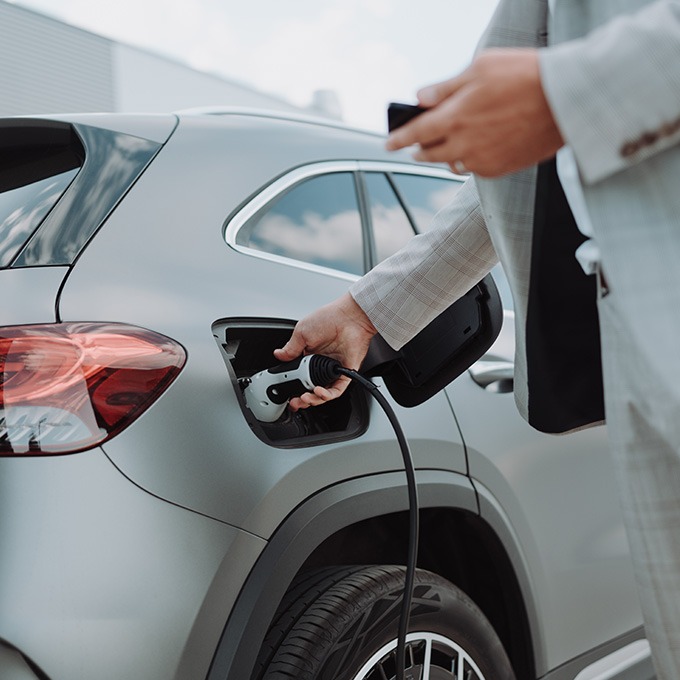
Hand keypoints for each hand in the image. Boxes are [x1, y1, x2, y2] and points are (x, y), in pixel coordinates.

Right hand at [274, 293, 376, 409]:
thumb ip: (291, 348)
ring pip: (324, 393)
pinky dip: (327, 394)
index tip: (287, 393)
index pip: (301, 377)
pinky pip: (337, 390)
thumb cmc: (330, 318)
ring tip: (305, 398)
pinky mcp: (346, 373)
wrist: (350, 317)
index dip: (294, 387)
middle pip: (311, 388)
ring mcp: (334, 370)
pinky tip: (319, 391)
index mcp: (311, 356)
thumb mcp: (302, 332)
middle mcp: (322, 365)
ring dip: (314, 399)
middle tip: (295, 401)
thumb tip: (278, 355)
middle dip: (303, 398)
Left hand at [385, 48, 563, 176]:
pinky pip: (474, 170)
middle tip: (416, 145)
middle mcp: (464, 144)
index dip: (398, 140)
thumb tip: (421, 96)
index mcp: (454, 117)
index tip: (387, 144)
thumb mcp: (480, 68)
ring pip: (451, 164)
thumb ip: (446, 87)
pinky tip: (477, 148)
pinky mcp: (499, 169)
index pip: (415, 133)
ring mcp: (481, 160)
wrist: (565, 100)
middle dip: (419, 149)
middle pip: (429, 154)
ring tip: (450, 143)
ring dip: (445, 155)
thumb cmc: (525, 76)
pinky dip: (469, 161)